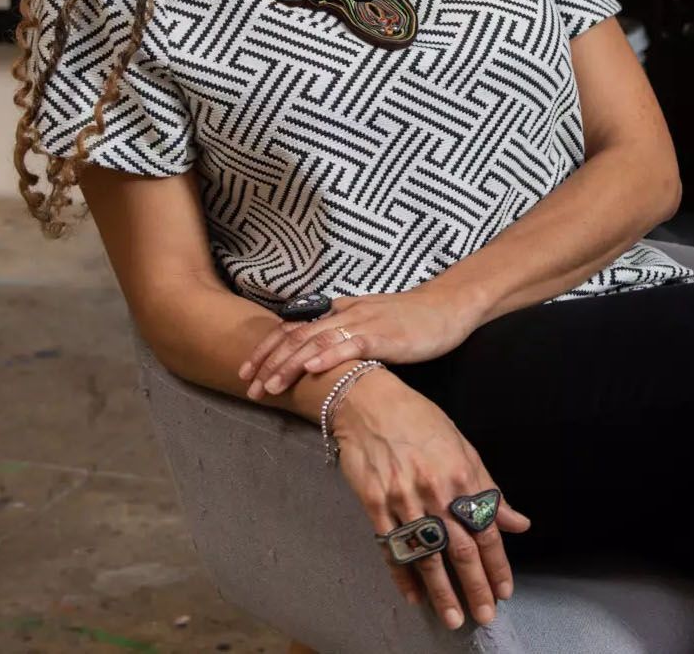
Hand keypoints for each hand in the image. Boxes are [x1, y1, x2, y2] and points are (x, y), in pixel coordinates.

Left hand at [239, 289, 478, 399]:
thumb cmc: (409, 319)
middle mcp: (346, 315)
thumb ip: (343, 333)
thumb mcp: (369, 323)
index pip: (293, 329)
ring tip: (270, 384)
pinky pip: (351, 345)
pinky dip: (330, 356)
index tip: (246, 371)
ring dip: (291, 364)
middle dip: (269, 362)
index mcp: (340, 312)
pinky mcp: (384, 335)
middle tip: (248, 385)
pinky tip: (313, 369)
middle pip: (297, 337)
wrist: (447, 307)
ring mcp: (364, 323)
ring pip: (318, 342)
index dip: (267, 349)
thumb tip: (317, 356)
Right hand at [331, 368, 530, 628]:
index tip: (505, 590)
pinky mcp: (374, 505)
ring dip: (441, 592)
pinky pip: (391, 547)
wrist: (369, 404)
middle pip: (460, 550)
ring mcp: (402, 500)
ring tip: (452, 618)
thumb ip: (488, 489)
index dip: (497, 564)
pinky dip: (402, 574)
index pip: (486, 530)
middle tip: (485, 616)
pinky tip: (412, 596)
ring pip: (427, 555)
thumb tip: (517, 522)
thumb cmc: (419, 420)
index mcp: (460, 476)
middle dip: (475, 587)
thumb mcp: (463, 447)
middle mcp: (434, 492)